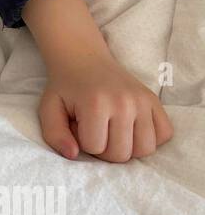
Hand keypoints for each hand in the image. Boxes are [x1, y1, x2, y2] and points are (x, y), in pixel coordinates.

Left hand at [38, 50, 173, 162]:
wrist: (85, 59)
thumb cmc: (66, 88)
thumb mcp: (49, 109)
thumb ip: (54, 135)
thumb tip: (73, 155)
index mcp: (96, 104)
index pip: (95, 148)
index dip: (83, 143)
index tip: (79, 126)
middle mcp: (124, 102)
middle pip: (122, 154)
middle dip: (104, 149)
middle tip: (96, 129)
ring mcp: (143, 101)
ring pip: (145, 149)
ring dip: (128, 147)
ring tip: (114, 131)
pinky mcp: (154, 100)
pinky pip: (165, 134)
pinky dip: (150, 137)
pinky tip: (132, 128)